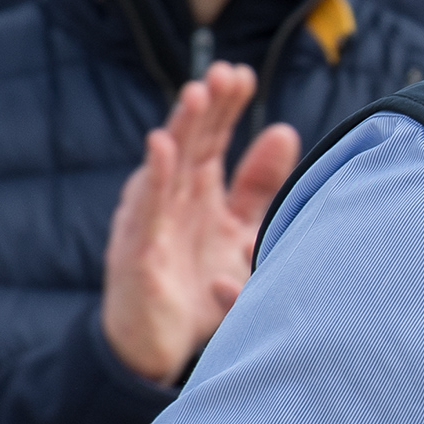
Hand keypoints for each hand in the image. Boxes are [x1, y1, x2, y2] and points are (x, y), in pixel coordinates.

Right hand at [100, 66, 300, 386]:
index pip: (212, 140)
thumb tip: (283, 130)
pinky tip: (161, 146)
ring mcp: (151, 224)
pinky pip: (147, 211)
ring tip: (197, 93)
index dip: (226, 108)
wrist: (159, 351)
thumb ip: (259, 188)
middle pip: (191, 144)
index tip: (243, 74)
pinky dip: (153, 178)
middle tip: (226, 71)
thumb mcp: (238, 232)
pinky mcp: (139, 254)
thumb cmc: (196, 290)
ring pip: (166, 168)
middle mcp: (171, 201)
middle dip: (208, 107)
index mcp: (196, 193)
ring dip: (182, 128)